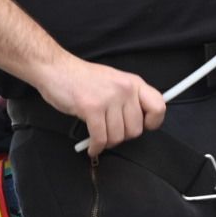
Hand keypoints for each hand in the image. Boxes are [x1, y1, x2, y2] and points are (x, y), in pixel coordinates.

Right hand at [38, 55, 165, 158]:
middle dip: (122, 136)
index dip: (153, 122)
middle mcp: (125, 90)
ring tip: (99, 138)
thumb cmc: (84, 79)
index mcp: (134, 83)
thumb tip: (138, 123)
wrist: (57, 69)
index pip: (159, 107)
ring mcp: (109, 98)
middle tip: (110, 133)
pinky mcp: (92, 108)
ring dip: (107, 143)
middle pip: (136, 129)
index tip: (142, 127)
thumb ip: (129, 99)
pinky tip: (92, 147)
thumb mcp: (115, 82)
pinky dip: (96, 147)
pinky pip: (101, 138)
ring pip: (118, 136)